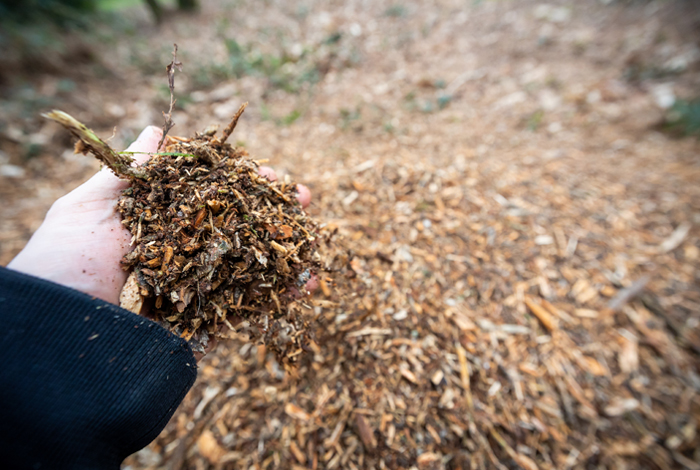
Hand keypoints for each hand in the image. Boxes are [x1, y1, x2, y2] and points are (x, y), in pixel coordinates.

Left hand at [8, 126, 313, 304]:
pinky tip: (307, 283)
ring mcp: (193, 293)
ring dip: (286, 255)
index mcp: (157, 226)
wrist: (54, 336)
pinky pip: (247, 312)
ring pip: (250, 270)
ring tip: (316, 241)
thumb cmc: (63, 263)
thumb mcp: (87, 208)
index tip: (270, 173)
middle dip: (274, 214)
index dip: (243, 184)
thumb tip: (156, 127)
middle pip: (238, 230)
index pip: (210, 198)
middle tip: (305, 199)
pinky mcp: (202, 328)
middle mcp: (179, 257)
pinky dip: (280, 299)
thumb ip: (131, 172)